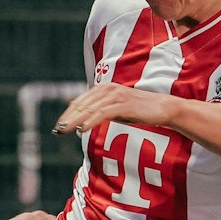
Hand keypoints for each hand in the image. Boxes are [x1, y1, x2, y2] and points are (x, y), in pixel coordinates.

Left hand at [53, 82, 172, 135]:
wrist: (163, 107)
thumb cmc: (139, 110)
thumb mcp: (116, 109)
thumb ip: (101, 111)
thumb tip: (82, 123)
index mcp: (103, 88)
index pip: (80, 101)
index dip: (67, 114)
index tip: (59, 127)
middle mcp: (107, 88)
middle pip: (81, 104)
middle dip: (68, 118)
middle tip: (57, 131)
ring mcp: (115, 95)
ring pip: (89, 109)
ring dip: (75, 121)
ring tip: (65, 131)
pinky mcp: (123, 104)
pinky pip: (102, 113)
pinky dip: (91, 121)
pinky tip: (82, 129)